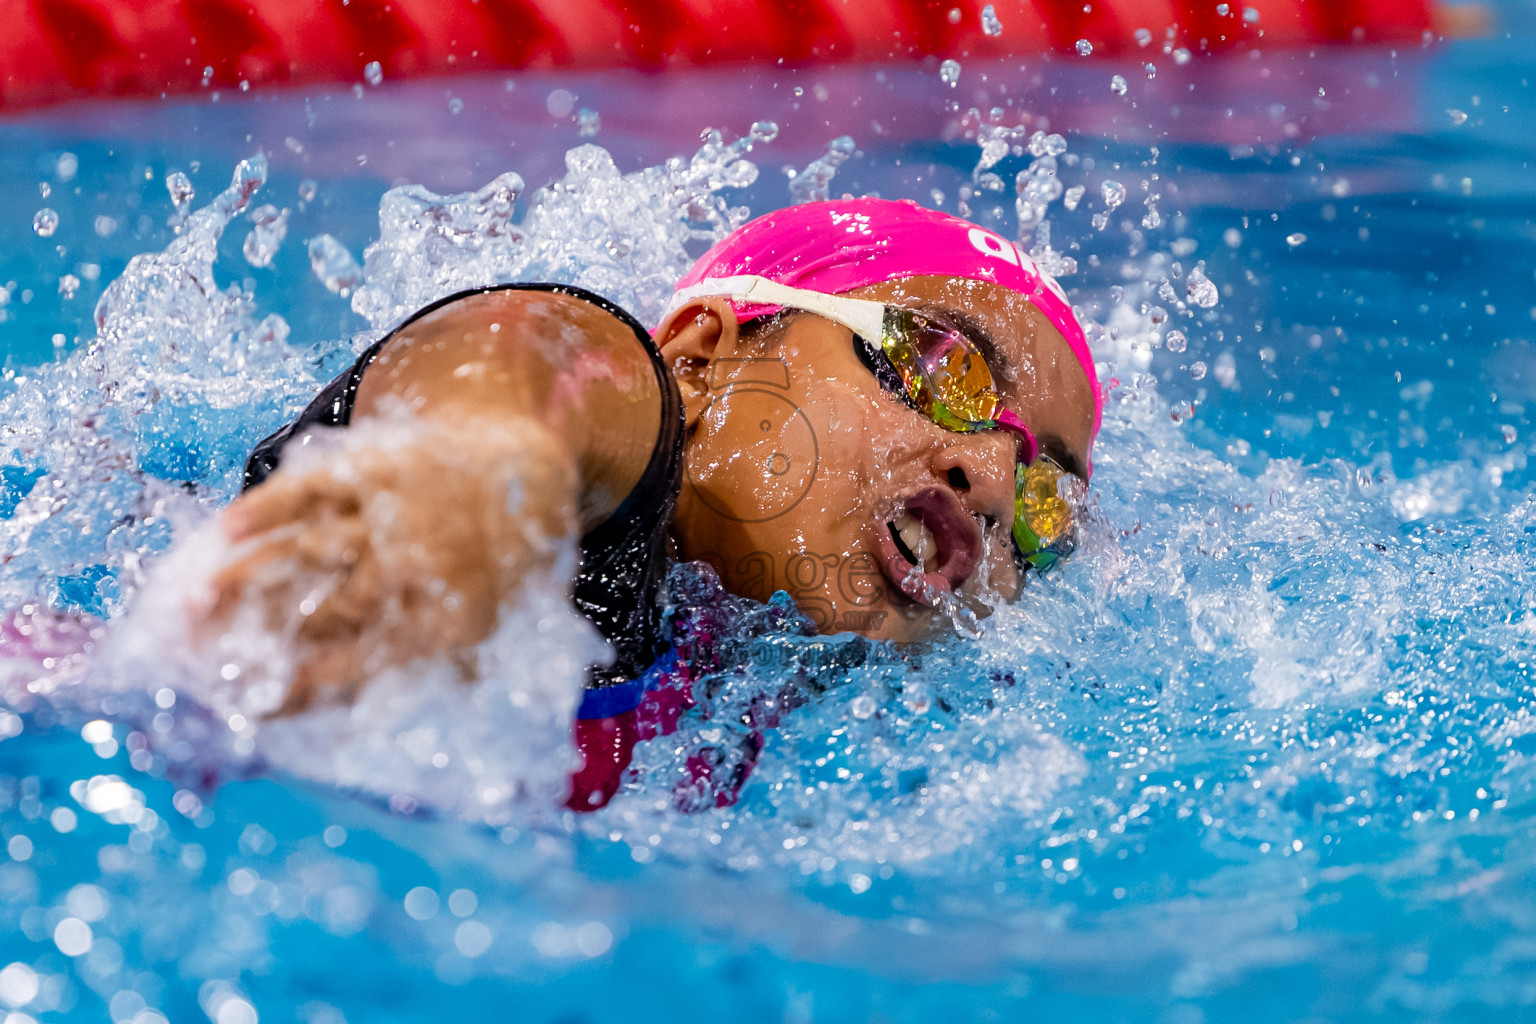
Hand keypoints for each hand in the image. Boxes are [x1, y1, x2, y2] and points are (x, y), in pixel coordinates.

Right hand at [195, 415, 576, 715]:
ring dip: (247, 576)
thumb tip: (347, 724)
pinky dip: (266, 508)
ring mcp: (398, 509)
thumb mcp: (479, 629)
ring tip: (194, 604)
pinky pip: (312, 488)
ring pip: (310, 548)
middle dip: (265, 636)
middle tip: (206, 657)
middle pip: (330, 608)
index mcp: (453, 618)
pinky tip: (224, 532)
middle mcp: (425, 563)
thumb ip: (419, 672)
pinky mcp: (377, 466)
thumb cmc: (491, 568)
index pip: (365, 665)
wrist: (523, 470)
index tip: (252, 708)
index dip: (304, 690)